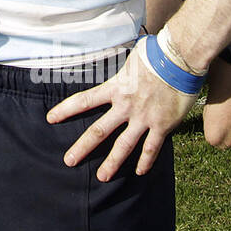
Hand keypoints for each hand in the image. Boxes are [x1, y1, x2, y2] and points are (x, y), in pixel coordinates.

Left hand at [46, 39, 197, 181]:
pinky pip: (151, 148)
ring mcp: (143, 118)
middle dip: (82, 147)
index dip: (65, 110)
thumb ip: (122, 68)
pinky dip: (146, 161)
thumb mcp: (131, 58)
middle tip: (68, 161)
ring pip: (124, 146)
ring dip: (112, 163)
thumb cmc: (156, 53)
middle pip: (99, 131)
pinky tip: (139, 172)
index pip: (84, 100)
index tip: (50, 118)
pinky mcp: (162, 125)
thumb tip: (121, 65)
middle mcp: (125, 106)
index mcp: (115, 88)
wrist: (179, 60)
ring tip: (102, 177)